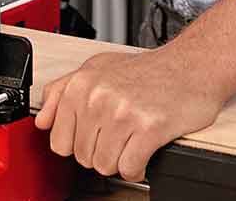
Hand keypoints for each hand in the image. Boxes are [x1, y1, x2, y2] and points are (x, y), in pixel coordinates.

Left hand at [33, 42, 235, 182]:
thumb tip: (43, 121)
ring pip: (104, 166)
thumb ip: (62, 91)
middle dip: (102, 151)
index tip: (94, 134)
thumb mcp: (98, 68)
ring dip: (120, 160)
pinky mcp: (148, 128)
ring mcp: (123, 113)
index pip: (59, 141)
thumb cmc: (148, 70)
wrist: (192, 66)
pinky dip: (137, 167)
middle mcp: (99, 97)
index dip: (78, 143)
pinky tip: (144, 150)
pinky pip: (129, 169)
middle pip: (83, 157)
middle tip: (120, 133)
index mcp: (82, 84)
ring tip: (132, 140)